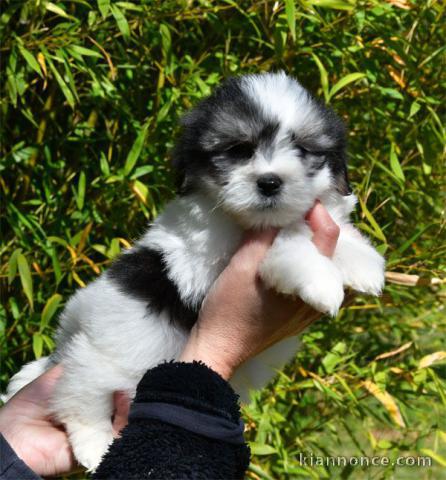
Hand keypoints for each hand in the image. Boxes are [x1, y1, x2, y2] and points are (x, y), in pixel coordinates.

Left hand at [0, 365, 129, 476]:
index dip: (112, 378)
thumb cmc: (29, 404)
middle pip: (112, 403)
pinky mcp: (92, 447)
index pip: (102, 390)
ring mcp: (90, 432)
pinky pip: (113, 436)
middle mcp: (86, 416)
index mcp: (78, 401)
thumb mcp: (54, 377)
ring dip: (124, 403)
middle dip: (121, 390)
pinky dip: (121, 420)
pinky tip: (121, 403)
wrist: (13, 435)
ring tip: (123, 390)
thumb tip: (98, 354)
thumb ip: (76, 367)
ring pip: (117, 418)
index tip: (119, 367)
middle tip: (124, 376)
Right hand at [180, 201, 340, 378]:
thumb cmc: (228, 307)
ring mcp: (311, 312)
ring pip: (332, 274)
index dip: (318, 212)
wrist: (219, 348)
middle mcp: (318, 299)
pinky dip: (316, 270)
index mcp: (307, 282)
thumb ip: (262, 237)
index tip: (301, 200)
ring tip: (304, 236)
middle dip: (323, 229)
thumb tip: (277, 213)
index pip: (328, 236)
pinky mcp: (300, 320)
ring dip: (322, 250)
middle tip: (303, 214)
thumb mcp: (241, 267)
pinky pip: (321, 290)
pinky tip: (298, 263)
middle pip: (337, 255)